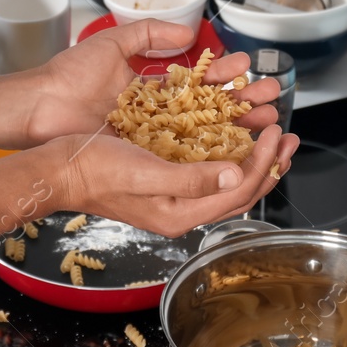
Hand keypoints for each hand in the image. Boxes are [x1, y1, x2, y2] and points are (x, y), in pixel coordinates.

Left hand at [20, 18, 290, 144]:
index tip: (248, 67)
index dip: (224, 75)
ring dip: (238, 125)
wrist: (41, 107)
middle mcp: (156, 116)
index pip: (198, 82)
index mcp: (151, 90)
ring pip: (206, 133)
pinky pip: (184, 155)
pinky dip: (213, 150)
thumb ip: (148, 33)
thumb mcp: (112, 44)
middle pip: (210, 110)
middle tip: (271, 96)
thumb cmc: (69, 77)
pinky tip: (239, 145)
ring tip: (267, 118)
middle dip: (242, 101)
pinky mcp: (144, 157)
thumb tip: (187, 32)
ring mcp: (152, 138)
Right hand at [49, 126, 293, 236]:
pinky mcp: (162, 178)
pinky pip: (205, 168)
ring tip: (269, 133)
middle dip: (268, 164)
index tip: (274, 134)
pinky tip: (230, 132)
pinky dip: (225, 150)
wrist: (59, 168)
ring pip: (225, 179)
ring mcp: (172, 194)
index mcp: (179, 213)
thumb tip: (236, 177)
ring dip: (251, 156)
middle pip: (238, 191)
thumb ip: (191, 179)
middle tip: (288, 137)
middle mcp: (180, 208)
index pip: (237, 193)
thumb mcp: (144, 173)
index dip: (262, 164)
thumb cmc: (94, 170)